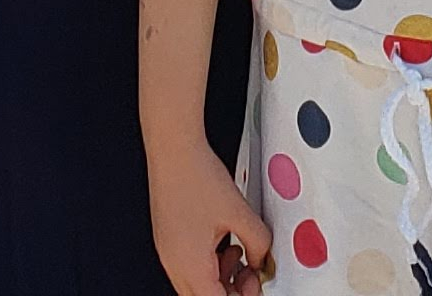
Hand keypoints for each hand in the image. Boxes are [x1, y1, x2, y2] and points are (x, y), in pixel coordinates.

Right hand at [151, 147, 269, 295]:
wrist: (173, 150)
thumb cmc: (197, 176)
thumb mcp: (239, 212)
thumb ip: (258, 242)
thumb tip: (262, 258)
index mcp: (190, 265)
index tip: (255, 288)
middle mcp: (174, 264)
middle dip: (232, 292)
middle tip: (252, 275)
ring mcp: (169, 253)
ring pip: (197, 284)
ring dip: (222, 278)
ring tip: (240, 255)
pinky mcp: (169, 240)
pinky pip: (190, 266)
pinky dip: (211, 263)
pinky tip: (225, 242)